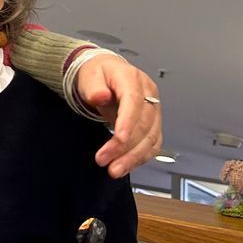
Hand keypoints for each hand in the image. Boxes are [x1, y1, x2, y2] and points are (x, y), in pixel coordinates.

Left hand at [77, 53, 162, 177]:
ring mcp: (153, 109)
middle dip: (125, 146)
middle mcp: (148, 94)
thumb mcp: (89, 75)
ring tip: (115, 169)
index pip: (134, 101)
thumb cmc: (98, 74)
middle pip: (143, 123)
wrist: (106, 73)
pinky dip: (141, 157)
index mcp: (132, 78)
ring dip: (134, 156)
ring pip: (151, 137)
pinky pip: (153, 143)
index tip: (118, 139)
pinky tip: (126, 166)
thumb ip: (93, 87)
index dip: (128, 122)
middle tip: (105, 160)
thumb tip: (99, 96)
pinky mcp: (153, 123)